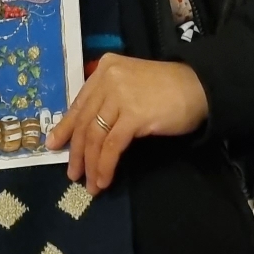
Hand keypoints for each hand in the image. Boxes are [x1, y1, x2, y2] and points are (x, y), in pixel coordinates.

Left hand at [47, 52, 207, 193]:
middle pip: (84, 121)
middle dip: (76, 151)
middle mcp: (109, 78)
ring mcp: (121, 95)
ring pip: (95, 136)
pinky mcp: (134, 114)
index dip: (65, 127)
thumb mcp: (131, 86)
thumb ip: (109, 99)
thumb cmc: (166, 88)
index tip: (54, 145)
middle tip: (73, 174)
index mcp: (105, 69)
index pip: (79, 102)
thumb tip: (88, 131)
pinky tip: (104, 179)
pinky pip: (112, 146)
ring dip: (90, 164)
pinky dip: (105, 165)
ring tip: (90, 184)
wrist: (199, 87)